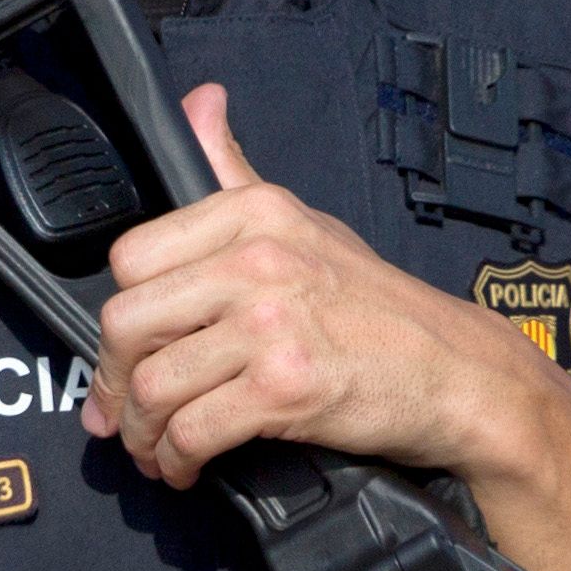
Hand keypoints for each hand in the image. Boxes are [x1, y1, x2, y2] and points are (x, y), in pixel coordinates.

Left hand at [85, 86, 559, 488]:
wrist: (456, 371)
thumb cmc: (379, 308)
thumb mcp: (306, 221)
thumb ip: (235, 170)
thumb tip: (199, 102)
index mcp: (253, 213)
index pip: (132, 258)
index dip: (118, 317)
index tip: (124, 352)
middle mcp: (258, 260)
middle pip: (128, 323)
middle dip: (114, 383)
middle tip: (121, 416)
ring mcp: (271, 324)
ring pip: (154, 385)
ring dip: (141, 433)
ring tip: (153, 450)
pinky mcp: (284, 388)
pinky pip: (193, 431)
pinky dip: (176, 460)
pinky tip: (185, 468)